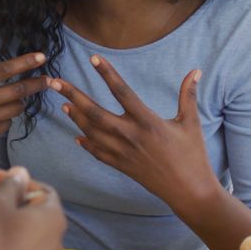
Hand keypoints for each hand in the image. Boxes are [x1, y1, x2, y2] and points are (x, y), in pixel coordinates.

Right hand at [0, 37, 48, 165]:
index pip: (3, 70)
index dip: (25, 62)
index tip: (42, 57)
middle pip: (18, 91)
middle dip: (37, 84)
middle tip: (49, 79)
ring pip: (16, 108)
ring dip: (19, 102)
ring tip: (10, 98)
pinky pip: (7, 124)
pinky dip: (5, 117)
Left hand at [50, 56, 220, 213]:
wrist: (189, 191)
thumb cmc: (193, 156)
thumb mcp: (191, 123)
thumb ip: (188, 95)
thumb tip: (195, 71)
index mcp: (147, 121)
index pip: (122, 91)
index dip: (107, 73)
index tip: (92, 58)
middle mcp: (130, 135)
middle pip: (94, 112)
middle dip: (72, 95)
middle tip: (55, 82)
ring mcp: (123, 152)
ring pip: (91, 132)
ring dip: (75, 117)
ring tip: (63, 103)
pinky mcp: (121, 166)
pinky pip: (97, 153)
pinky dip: (86, 143)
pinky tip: (77, 135)